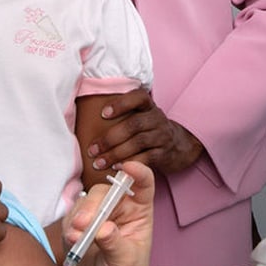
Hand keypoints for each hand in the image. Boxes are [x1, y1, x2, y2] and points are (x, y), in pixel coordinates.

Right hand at [63, 161, 156, 265]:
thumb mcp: (127, 262)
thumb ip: (116, 245)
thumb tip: (103, 228)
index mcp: (138, 211)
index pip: (143, 184)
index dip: (137, 172)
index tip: (128, 167)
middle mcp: (118, 208)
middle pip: (105, 192)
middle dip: (93, 205)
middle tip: (84, 224)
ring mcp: (97, 215)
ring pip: (85, 202)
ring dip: (78, 217)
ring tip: (77, 238)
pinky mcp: (78, 225)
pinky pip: (70, 217)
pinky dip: (69, 226)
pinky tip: (72, 240)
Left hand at [87, 88, 204, 174]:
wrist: (179, 145)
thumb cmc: (149, 130)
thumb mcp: (141, 116)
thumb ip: (123, 115)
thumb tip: (86, 119)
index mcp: (148, 106)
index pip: (139, 97)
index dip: (121, 104)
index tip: (103, 114)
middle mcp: (157, 118)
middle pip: (133, 124)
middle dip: (110, 138)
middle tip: (92, 149)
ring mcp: (162, 136)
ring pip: (138, 142)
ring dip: (115, 153)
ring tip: (99, 162)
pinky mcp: (164, 153)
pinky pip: (146, 158)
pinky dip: (130, 163)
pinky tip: (117, 168)